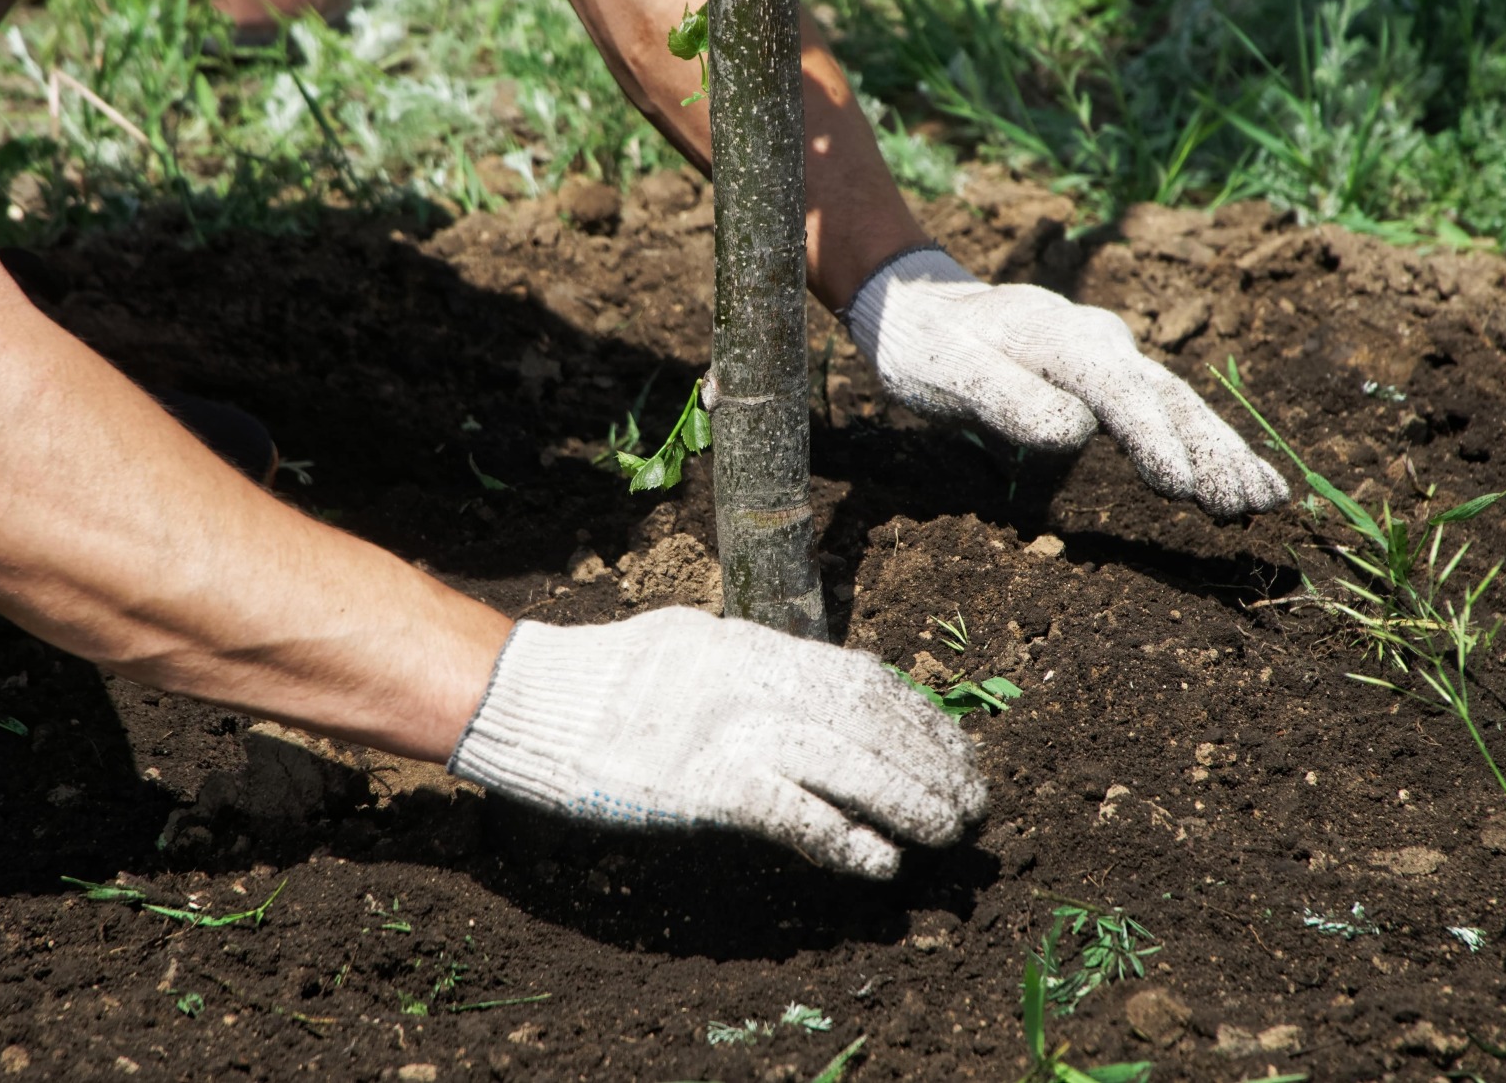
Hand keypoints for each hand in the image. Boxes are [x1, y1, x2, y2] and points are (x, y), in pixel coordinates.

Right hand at [447, 608, 985, 877]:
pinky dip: (843, 838)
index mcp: (756, 647)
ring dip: (910, 799)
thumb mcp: (696, 644)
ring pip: (849, 763)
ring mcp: (732, 733)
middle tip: (973, 797)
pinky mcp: (705, 786)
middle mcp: (756, 682)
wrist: (532, 699)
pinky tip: (879, 862)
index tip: (955, 745)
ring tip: (950, 829)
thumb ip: (757, 661)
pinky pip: (793, 813)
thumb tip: (816, 679)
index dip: (920, 716)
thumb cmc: (606, 676)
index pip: (864, 678)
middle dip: (931, 760)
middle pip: (871, 720)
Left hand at [843, 248, 1288, 518]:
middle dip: (1211, 451)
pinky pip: (1168, 411)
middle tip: (1249, 504)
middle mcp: (1098, 340)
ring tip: (1266, 500)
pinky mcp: (1111, 377)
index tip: (1179, 485)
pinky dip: (1206, 445)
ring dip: (1222, 452)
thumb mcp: (945, 372)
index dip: (1151, 437)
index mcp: (1058, 336)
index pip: (1117, 390)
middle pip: (1166, 397)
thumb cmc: (926, 346)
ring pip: (1178, 405)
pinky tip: (1241, 479)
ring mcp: (1111, 355)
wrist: (921, 305)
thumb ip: (1004, 398)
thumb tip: (1073, 430)